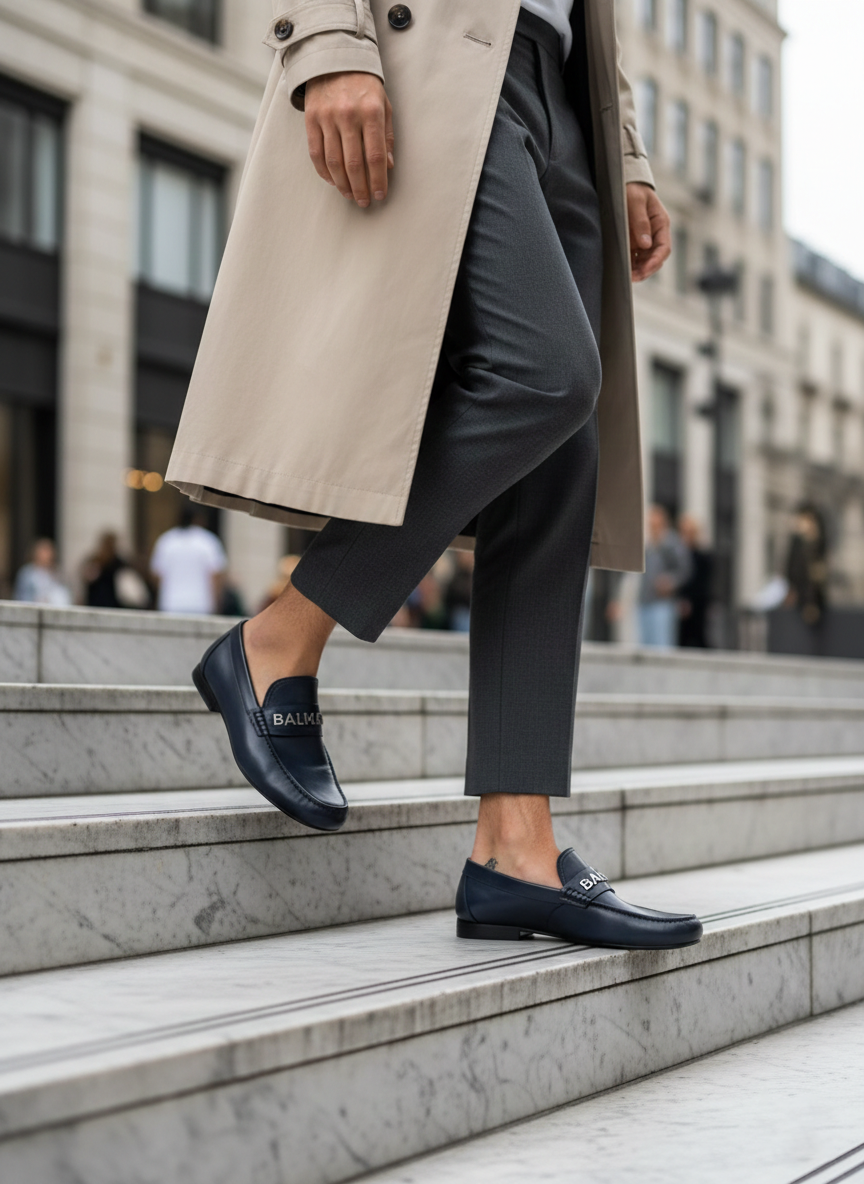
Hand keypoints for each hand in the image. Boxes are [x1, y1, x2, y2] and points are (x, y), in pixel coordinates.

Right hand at [305, 72, 393, 206]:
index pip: (376, 156)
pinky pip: (316, 153)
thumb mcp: (383, 105)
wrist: (334, 57)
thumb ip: (387, 136)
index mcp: (371, 112)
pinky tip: (333, 181)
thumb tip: (388, 166)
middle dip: (361, 188)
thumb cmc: (364, 85)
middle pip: (354, 164)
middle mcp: (348, 115)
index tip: (380, 195)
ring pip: (334, 162)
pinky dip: (324, 172)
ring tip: (350, 195)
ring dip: (343, 184)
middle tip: (364, 201)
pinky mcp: (311, 119)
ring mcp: (327, 117)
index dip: (378, 180)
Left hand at [627, 182, 670, 280]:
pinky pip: (635, 258)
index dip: (656, 260)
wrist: (625, 184)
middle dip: (646, 270)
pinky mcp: (634, 242)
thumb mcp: (636, 201)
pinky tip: (624, 270)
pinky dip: (631, 265)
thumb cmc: (632, 189)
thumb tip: (646, 244)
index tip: (646, 268)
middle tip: (634, 278)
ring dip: (638, 270)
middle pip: (655, 258)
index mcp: (661, 223)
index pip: (664, 247)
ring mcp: (644, 239)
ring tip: (627, 277)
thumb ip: (641, 222)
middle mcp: (655, 234)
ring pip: (645, 261)